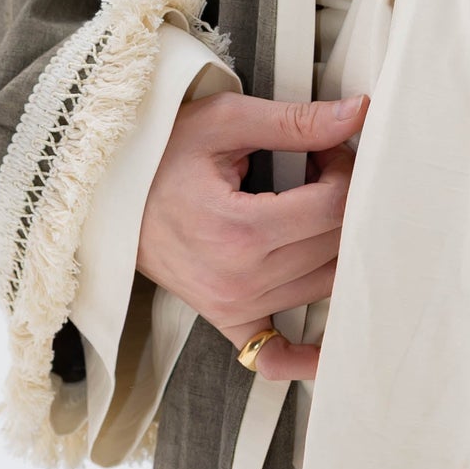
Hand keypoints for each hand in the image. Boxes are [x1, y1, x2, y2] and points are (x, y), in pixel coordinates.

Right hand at [135, 91, 366, 381]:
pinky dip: (305, 354)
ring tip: (310, 209)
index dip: (344, 170)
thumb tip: (358, 113)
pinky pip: (273, 355)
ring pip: (324, 285)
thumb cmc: (164, 154)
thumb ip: (295, 122)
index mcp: (240, 229)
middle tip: (321, 172)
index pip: (332, 206)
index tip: (326, 150)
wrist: (110, 196)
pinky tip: (328, 345)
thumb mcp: (226, 121)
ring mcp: (235, 306)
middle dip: (342, 201)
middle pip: (334, 244)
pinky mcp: (228, 320)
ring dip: (333, 245)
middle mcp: (240, 278)